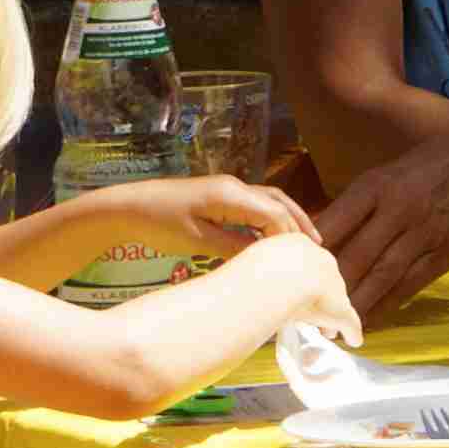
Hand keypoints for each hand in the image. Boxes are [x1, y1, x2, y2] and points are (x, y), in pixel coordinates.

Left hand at [106, 175, 316, 265]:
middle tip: (318, 250)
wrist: (129, 207)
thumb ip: (233, 247)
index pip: (274, 214)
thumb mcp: (198, 240)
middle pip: (279, 203)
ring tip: (307, 242)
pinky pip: (255, 206)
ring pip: (269, 201)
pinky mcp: (221, 197)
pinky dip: (271, 220)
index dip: (291, 236)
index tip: (302, 260)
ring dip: (289, 219)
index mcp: (232, 195)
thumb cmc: (159, 224)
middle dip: (299, 225)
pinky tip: (274, 238)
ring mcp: (228, 190)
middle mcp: (235, 187)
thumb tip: (264, 259)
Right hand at [211, 226, 358, 353]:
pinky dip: (352, 332)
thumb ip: (245, 273)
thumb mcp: (249, 264)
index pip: (303, 263)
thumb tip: (217, 285)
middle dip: (320, 297)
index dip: (299, 280)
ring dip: (331, 318)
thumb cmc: (256, 270)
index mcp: (298, 246)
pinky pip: (350, 323)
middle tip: (314, 312)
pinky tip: (353, 341)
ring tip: (327, 332)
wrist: (281, 277)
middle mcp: (321, 262)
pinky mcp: (342, 310)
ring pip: (337, 303)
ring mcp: (334, 287)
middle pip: (324, 281)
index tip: (294, 292)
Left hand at [313, 120, 448, 317]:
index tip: (292, 271)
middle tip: (306, 310)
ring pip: (384, 275)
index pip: (336, 221)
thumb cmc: (423, 167)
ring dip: (357, 303)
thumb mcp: (385, 174)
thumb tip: (316, 238)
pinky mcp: (448, 250)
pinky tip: (370, 319)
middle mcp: (400, 208)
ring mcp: (425, 231)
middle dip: (330, 286)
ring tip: (334, 325)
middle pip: (358, 255)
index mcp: (378, 184)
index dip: (312, 250)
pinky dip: (389, 304)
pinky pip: (412, 283)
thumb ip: (354, 207)